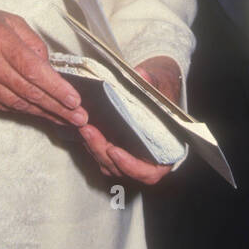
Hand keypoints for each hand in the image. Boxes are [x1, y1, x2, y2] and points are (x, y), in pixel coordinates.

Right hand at [0, 2, 88, 126]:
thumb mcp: (8, 20)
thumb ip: (32, 43)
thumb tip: (50, 68)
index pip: (34, 70)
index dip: (57, 88)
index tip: (75, 101)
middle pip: (28, 92)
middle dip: (57, 107)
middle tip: (79, 118)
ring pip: (17, 104)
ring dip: (43, 113)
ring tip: (65, 120)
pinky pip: (2, 106)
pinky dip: (22, 110)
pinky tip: (39, 113)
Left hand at [78, 55, 181, 185]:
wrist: (155, 93)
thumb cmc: (163, 96)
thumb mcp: (160, 87)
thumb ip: (152, 84)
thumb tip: (141, 75)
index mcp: (165, 155)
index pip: (148, 173)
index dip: (131, 165)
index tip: (114, 151)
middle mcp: (146, 162)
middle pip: (121, 169)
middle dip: (102, 152)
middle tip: (89, 132)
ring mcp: (129, 159)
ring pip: (108, 165)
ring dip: (94, 148)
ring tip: (84, 128)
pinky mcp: (115, 153)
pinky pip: (102, 156)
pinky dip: (92, 145)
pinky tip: (84, 129)